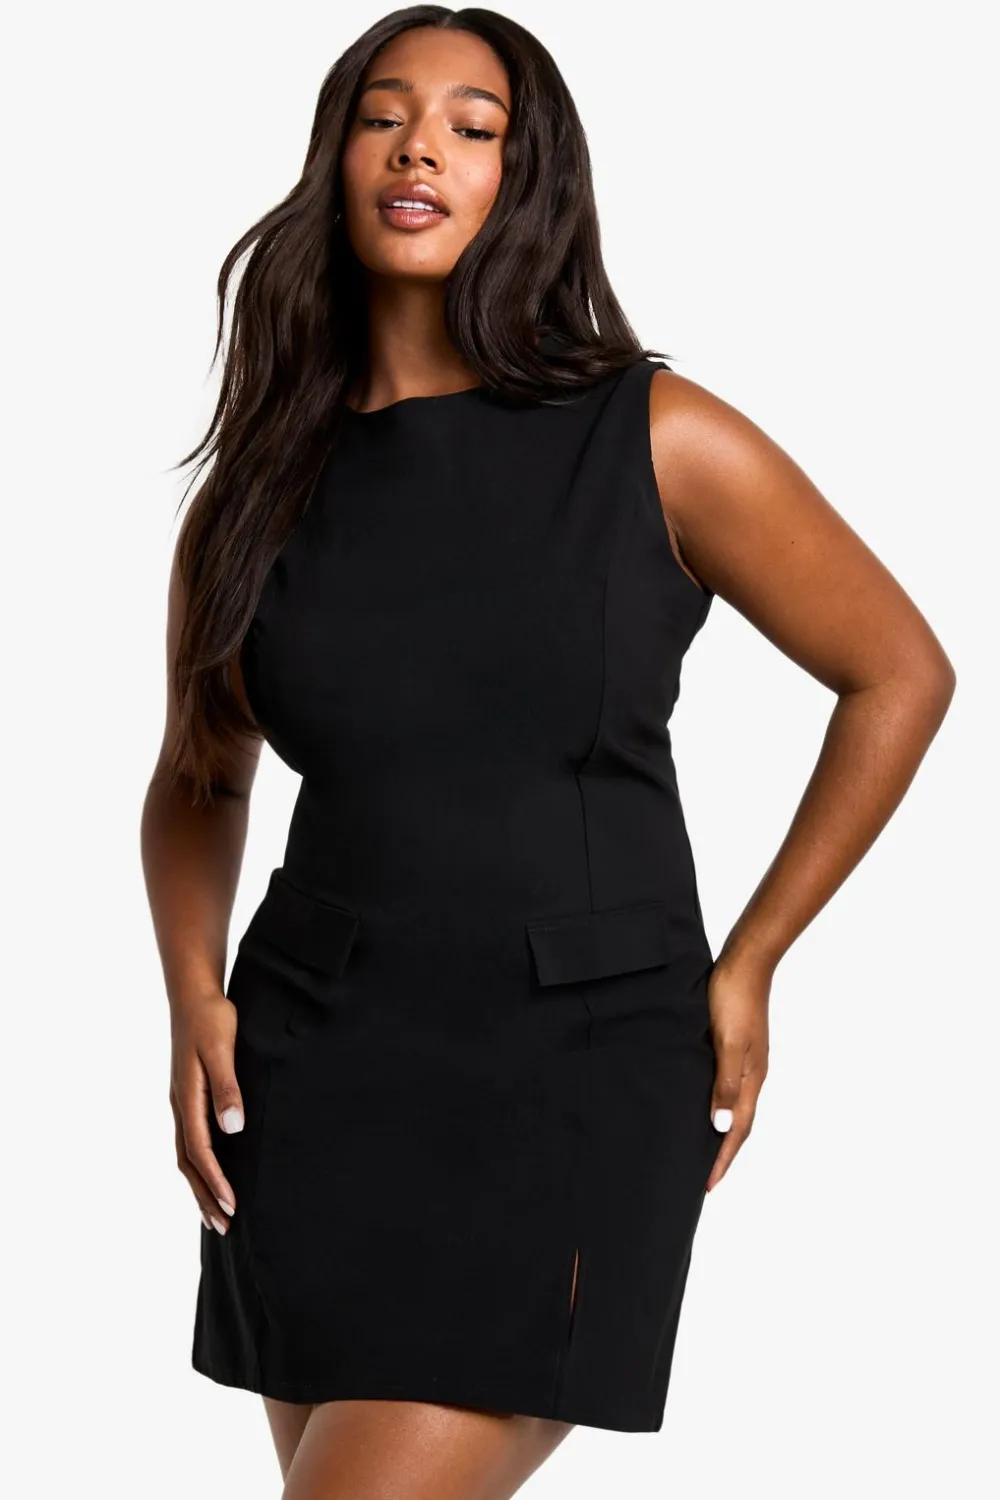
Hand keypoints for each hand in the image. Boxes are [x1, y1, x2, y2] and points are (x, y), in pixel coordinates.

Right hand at [169, 989, 244, 1232]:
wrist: (193, 992)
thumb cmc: (212, 1018)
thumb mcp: (222, 1049)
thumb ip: (228, 1087)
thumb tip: (233, 1128)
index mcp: (187, 1098)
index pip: (200, 1151)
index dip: (216, 1181)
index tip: (232, 1206)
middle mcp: (180, 1105)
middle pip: (188, 1162)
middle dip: (204, 1195)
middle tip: (223, 1226)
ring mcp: (181, 1100)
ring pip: (186, 1154)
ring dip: (200, 1185)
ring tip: (214, 1213)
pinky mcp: (187, 1094)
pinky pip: (189, 1140)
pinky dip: (198, 1165)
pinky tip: (209, 1172)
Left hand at [705, 951, 771, 1190]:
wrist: (746, 962)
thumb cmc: (734, 999)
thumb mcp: (728, 1044)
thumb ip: (725, 1085)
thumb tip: (721, 1127)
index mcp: (752, 1079)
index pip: (737, 1130)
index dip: (723, 1159)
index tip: (707, 1186)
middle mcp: (752, 1074)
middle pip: (738, 1123)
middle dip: (723, 1152)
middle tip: (703, 1177)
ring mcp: (746, 1060)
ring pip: (733, 1105)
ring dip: (719, 1129)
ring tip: (700, 1147)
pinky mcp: (735, 1045)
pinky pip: (727, 1085)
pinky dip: (716, 1103)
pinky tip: (701, 1101)